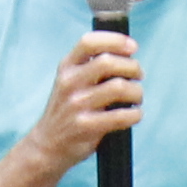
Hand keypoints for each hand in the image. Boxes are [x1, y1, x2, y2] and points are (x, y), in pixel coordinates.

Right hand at [21, 26, 144, 169]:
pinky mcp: (85, 126)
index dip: (115, 40)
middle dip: (132, 67)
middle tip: (139, 76)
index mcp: (66, 67)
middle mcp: (69, 83)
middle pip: (108, 62)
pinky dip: (135, 114)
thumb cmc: (68, 110)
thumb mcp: (71, 82)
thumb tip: (128, 53)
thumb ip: (92, 66)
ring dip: (136, 92)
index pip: (89, 42)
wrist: (47, 145)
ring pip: (118, 87)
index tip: (133, 47)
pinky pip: (120, 116)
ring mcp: (76, 105)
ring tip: (137, 98)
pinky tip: (134, 115)